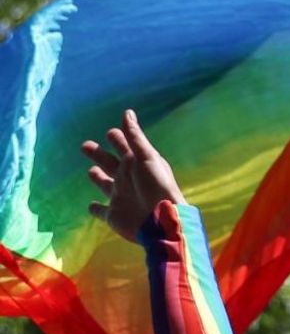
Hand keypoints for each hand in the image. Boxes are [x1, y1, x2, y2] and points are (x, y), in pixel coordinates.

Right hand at [81, 109, 185, 241]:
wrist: (160, 220)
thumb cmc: (157, 186)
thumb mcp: (147, 157)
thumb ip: (135, 137)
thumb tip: (127, 113)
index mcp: (136, 164)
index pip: (124, 147)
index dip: (118, 139)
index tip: (111, 131)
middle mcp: (127, 179)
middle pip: (109, 163)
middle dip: (98, 154)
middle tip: (85, 145)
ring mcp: (120, 197)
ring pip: (105, 184)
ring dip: (97, 177)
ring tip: (91, 170)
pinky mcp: (113, 215)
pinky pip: (101, 211)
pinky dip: (95, 208)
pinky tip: (91, 206)